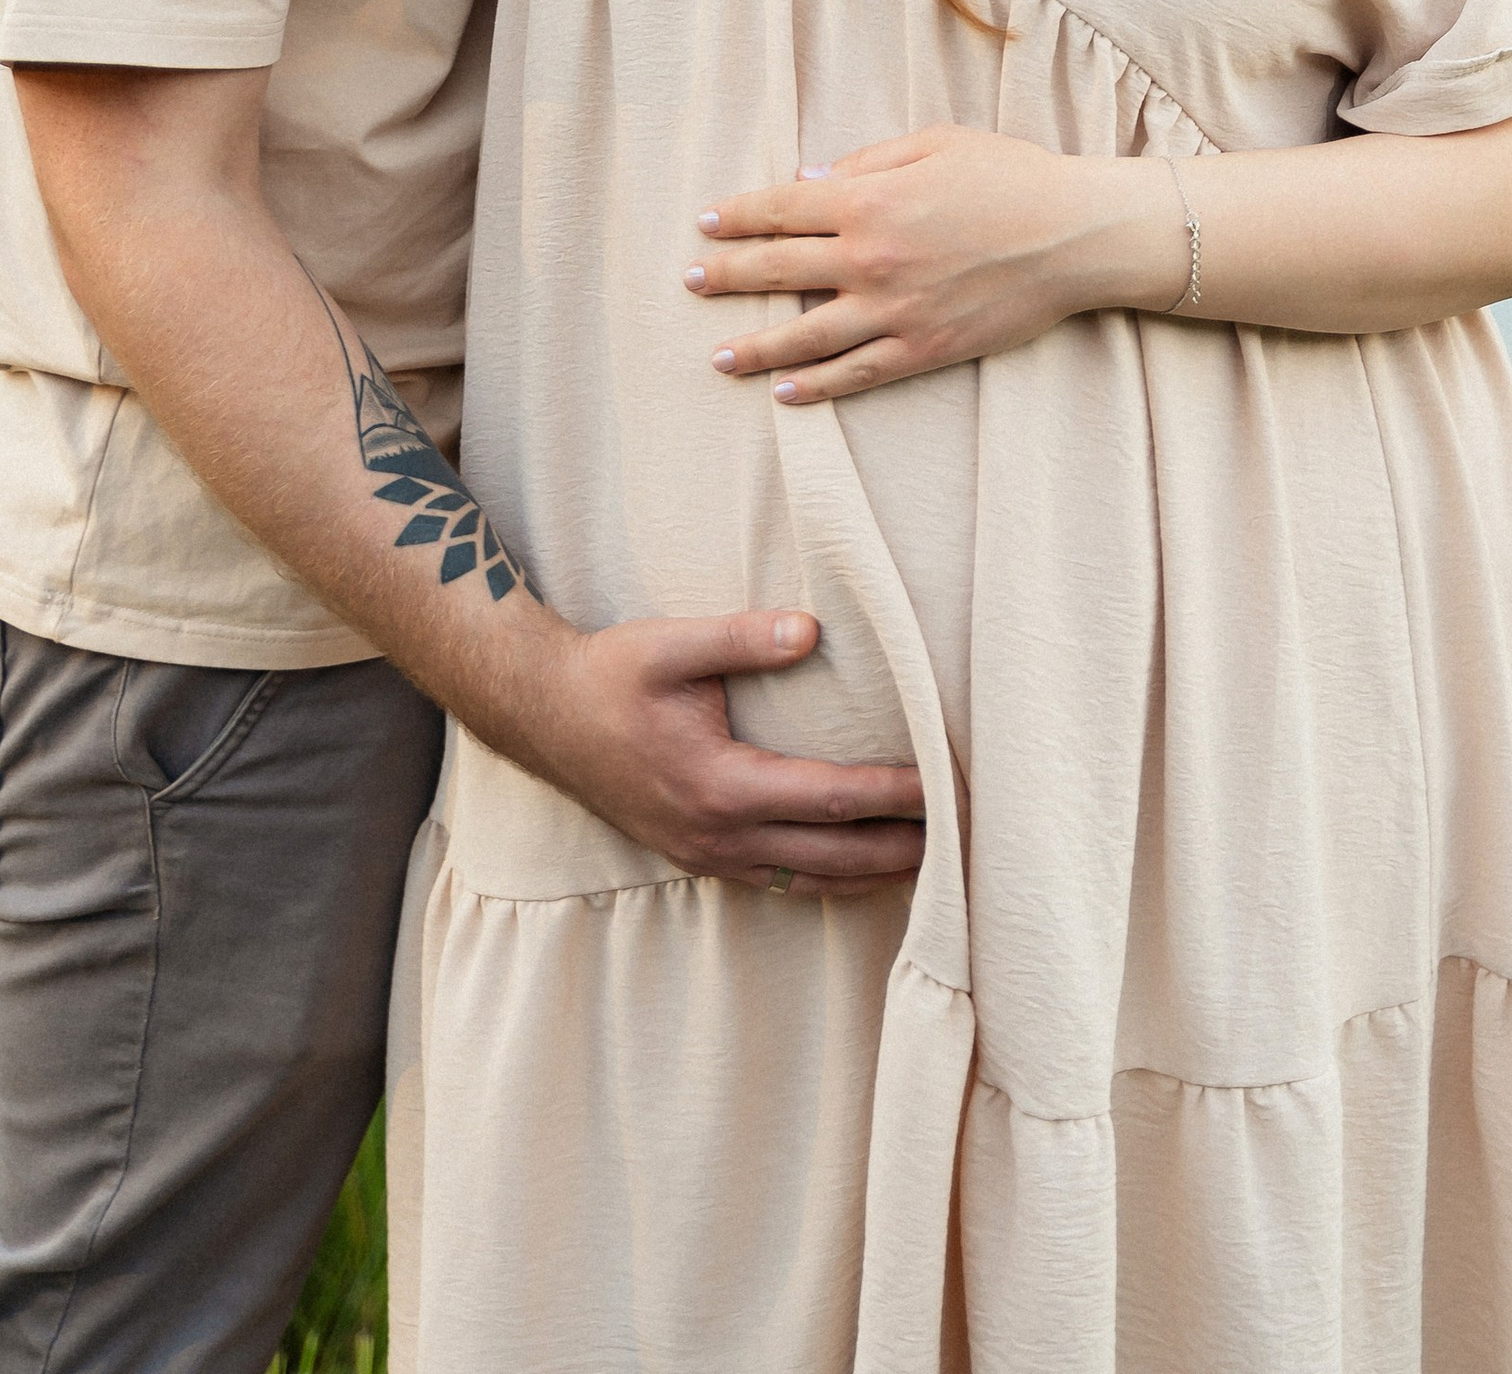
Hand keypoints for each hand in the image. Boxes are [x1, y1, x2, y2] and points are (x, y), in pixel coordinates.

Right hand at [522, 606, 926, 892]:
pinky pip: (779, 881)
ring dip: (872, 872)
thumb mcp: (670, 645)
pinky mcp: (699, 857)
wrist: (545, 716)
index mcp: (720, 786)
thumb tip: (810, 630)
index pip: (830, 798)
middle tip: (966, 836)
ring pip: (810, 880)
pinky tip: (861, 867)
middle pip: (834, 855)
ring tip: (934, 861)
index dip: (893, 794)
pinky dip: (829, 878)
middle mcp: (718, 835)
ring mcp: (707, 856)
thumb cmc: (610, 676)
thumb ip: (742, 637)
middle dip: (903, 846)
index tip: (946, 782)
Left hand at [686, 127, 1185, 403]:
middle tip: (689, 283)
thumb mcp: (938, 143)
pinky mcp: (923, 348)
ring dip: (755, 345)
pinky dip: (815, 386)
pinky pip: (856, 374)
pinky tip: (784, 392)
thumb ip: (869, 161)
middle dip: (726, 276)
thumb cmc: (1012, 176)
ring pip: (804, 335)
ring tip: (719, 355)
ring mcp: (894, 310)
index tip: (705, 222)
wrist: (1075, 235)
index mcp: (870, 200)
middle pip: (777, 270)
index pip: (781, 209)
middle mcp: (870, 259)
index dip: (737, 216)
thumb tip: (811, 181)